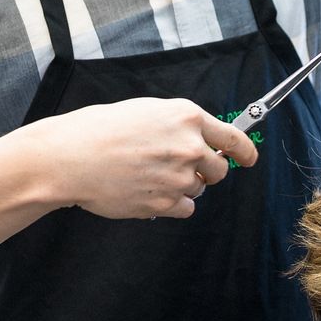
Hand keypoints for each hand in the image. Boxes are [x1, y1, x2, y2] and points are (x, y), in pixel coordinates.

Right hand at [27, 97, 258, 220]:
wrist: (70, 157)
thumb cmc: (101, 130)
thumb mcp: (147, 111)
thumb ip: (179, 126)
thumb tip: (201, 142)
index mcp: (187, 117)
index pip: (234, 138)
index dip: (246, 152)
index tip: (250, 159)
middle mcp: (189, 146)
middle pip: (219, 170)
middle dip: (207, 172)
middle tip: (180, 168)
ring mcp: (179, 177)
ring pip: (198, 190)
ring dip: (182, 187)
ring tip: (148, 175)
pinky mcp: (165, 203)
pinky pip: (185, 209)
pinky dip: (171, 205)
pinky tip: (147, 192)